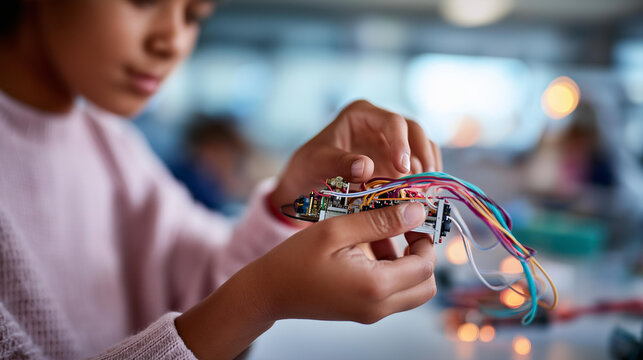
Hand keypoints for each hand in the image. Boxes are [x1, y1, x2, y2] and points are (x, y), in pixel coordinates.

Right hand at [176, 203, 436, 359]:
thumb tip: (416, 211)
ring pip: (412, 291)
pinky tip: (365, 250)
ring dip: (405, 262)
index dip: (425, 238)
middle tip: (401, 229)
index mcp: (375, 286)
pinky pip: (393, 294)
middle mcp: (379, 306)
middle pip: (426, 285)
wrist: (268, 292)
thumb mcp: (337, 230)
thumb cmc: (296, 258)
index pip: (426, 265)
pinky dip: (390, 272)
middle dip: (421, 254)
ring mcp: (372, 313)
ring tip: (376, 236)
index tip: (408, 216)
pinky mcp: (363, 312)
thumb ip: (380, 220)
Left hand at [270, 100, 441, 212]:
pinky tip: (422, 196)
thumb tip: (366, 167)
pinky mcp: (397, 161)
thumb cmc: (308, 166)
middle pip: (414, 131)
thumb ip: (339, 164)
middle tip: (424, 182)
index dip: (402, 143)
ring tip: (426, 191)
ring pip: (422, 147)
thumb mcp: (317, 163)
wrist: (306, 181)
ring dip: (427, 168)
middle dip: (422, 155)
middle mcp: (380, 123)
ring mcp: (391, 141)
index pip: (392, 121)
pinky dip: (422, 180)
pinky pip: (418, 166)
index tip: (403, 168)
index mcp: (361, 113)